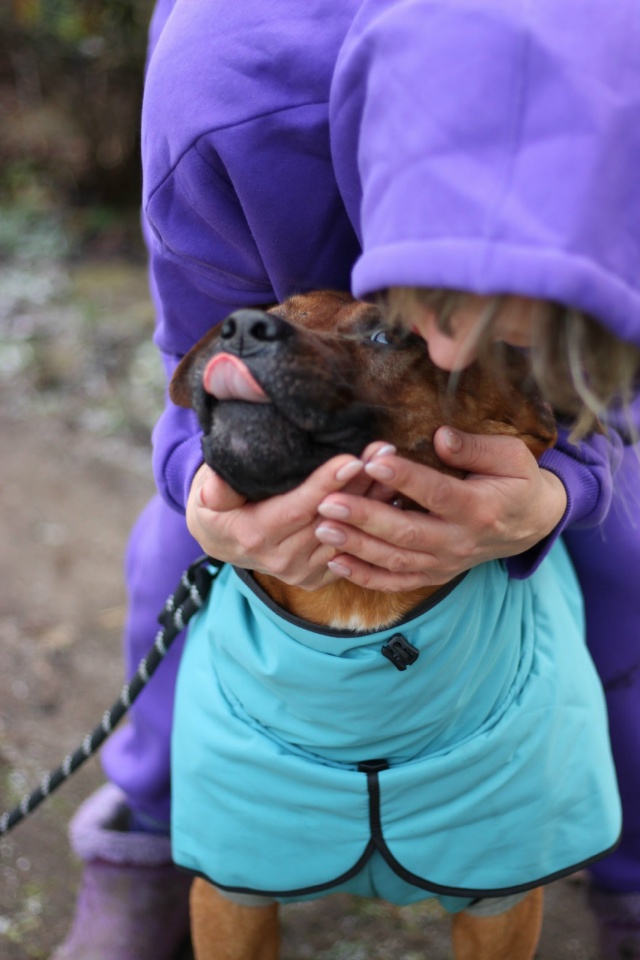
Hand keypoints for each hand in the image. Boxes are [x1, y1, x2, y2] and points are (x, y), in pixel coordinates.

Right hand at [186, 454, 377, 589]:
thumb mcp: (208, 494)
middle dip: (361, 484)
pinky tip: (390, 494)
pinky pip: (352, 549)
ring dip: (373, 500)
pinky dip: (371, 522)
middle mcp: (281, 560)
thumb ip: (215, 489)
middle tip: (386, 453)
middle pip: (330, 518)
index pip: (298, 508)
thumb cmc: (220, 504)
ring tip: (393, 466)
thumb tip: (210, 490)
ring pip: (347, 533)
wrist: (223, 539)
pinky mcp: (317, 577)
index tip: (353, 460)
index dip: (327, 485)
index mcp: (255, 536)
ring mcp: (302, 572)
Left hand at [314, 427, 566, 591]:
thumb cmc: (518, 481)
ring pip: (396, 560)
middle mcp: (460, 541)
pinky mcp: (434, 574)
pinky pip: (397, 582)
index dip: (405, 479)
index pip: (437, 493)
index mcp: (479, 508)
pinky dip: (365, 577)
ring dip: (357, 546)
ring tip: (322, 528)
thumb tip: (439, 437)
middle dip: (365, 518)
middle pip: (407, 532)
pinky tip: (335, 562)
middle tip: (329, 502)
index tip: (373, 462)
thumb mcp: (511, 456)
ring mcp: (446, 562)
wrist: (532, 524)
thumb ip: (474, 448)